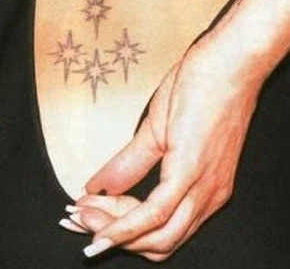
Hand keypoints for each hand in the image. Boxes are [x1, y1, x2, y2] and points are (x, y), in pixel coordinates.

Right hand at [62, 35, 263, 260]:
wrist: (226, 61)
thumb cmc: (201, 90)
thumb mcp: (157, 131)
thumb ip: (129, 163)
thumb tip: (101, 185)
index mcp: (202, 189)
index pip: (158, 227)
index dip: (119, 228)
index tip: (88, 217)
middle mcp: (207, 197)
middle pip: (156, 241)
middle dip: (111, 235)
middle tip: (77, 219)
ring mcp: (202, 187)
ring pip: (157, 236)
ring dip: (113, 232)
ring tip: (81, 217)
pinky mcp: (190, 169)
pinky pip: (156, 212)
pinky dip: (125, 226)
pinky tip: (102, 226)